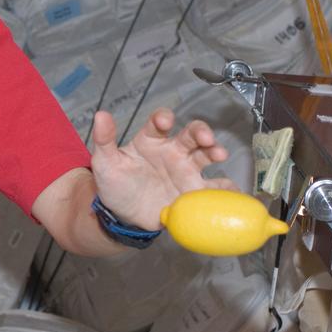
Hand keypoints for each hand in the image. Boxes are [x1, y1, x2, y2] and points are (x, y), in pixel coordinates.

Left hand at [90, 108, 234, 229]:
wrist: (123, 216)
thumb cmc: (115, 185)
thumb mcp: (105, 163)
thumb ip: (104, 140)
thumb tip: (101, 115)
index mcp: (150, 140)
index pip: (159, 122)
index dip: (164, 118)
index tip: (165, 121)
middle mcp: (173, 151)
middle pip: (191, 134)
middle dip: (201, 131)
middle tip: (205, 137)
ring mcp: (186, 170)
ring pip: (206, 154)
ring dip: (215, 151)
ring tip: (219, 154)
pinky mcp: (194, 191)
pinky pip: (214, 187)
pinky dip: (225, 187)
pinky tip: (230, 188)